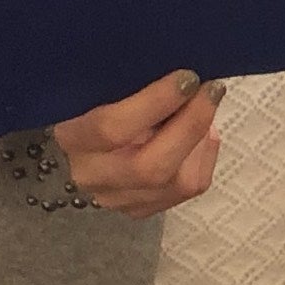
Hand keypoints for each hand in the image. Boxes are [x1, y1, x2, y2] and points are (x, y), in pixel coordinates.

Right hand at [52, 69, 219, 217]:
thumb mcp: (98, 88)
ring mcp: (117, 199)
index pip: (112, 128)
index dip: (156, 103)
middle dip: (191, 125)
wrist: (74, 143)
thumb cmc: (90, 102)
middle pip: (150, 167)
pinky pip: (187, 190)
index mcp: (72, 138)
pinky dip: (203, 157)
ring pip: (177, 183)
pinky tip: (203, 134)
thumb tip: (180, 76)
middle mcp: (92, 176)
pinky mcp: (141, 208)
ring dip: (201, 141)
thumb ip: (129, 84)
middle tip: (211, 90)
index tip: (187, 77)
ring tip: (206, 108)